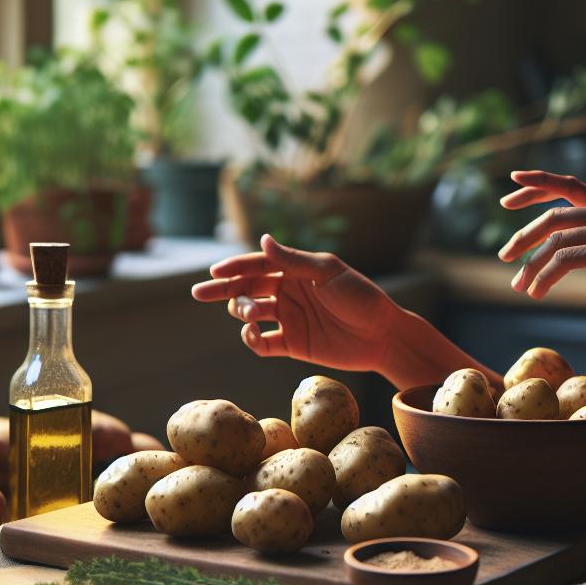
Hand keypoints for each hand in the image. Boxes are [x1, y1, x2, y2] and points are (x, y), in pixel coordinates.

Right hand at [191, 235, 400, 371]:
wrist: (383, 335)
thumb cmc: (361, 297)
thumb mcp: (329, 273)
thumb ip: (294, 260)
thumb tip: (263, 240)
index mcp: (296, 270)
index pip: (258, 265)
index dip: (235, 267)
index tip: (215, 272)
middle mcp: (289, 292)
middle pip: (247, 288)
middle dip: (224, 289)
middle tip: (202, 293)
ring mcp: (289, 318)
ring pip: (251, 314)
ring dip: (242, 310)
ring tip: (250, 312)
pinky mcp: (292, 344)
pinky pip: (262, 343)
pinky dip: (251, 339)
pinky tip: (252, 333)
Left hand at [498, 170, 585, 337]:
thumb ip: (585, 241)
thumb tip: (545, 244)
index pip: (569, 186)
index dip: (538, 183)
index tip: (509, 189)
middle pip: (553, 216)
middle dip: (523, 236)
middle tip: (503, 256)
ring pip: (554, 242)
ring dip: (531, 266)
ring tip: (518, 286)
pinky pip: (563, 261)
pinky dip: (544, 278)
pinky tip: (536, 294)